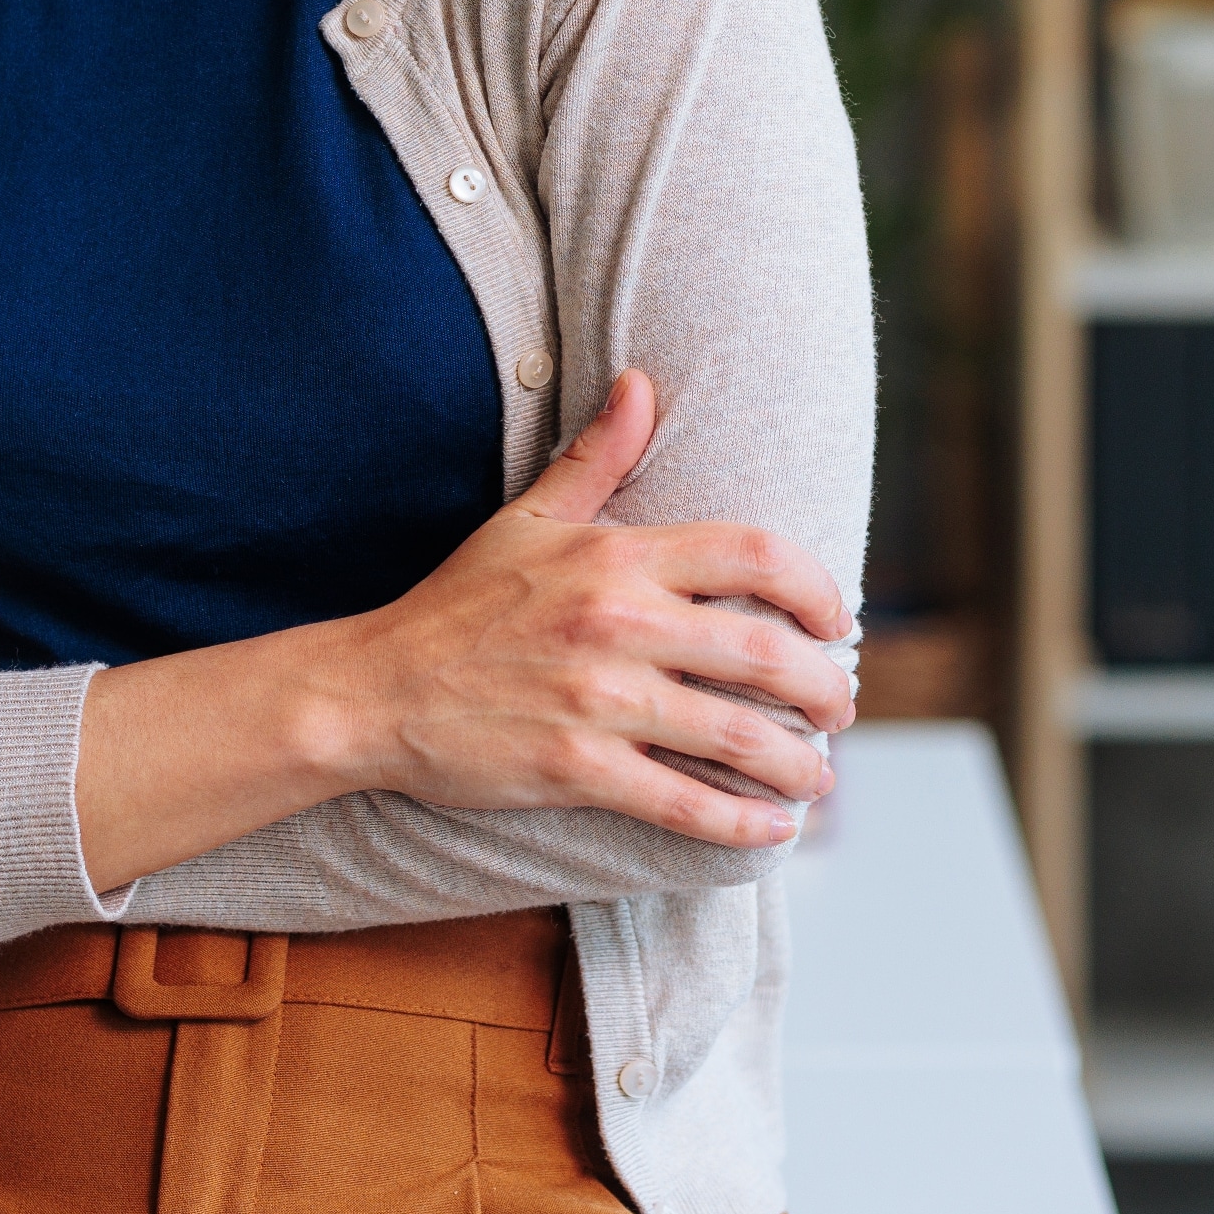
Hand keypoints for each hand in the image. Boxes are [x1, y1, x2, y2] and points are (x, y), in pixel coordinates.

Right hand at [293, 369, 855, 840]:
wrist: (374, 689)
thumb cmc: (459, 603)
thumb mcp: (528, 516)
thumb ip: (598, 456)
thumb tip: (642, 383)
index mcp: (618, 555)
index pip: (756, 555)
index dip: (817, 588)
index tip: (838, 620)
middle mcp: (620, 622)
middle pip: (765, 652)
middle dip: (824, 688)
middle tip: (840, 708)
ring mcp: (600, 700)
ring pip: (736, 735)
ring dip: (798, 763)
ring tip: (819, 777)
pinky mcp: (576, 769)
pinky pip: (682, 802)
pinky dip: (741, 825)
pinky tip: (772, 831)